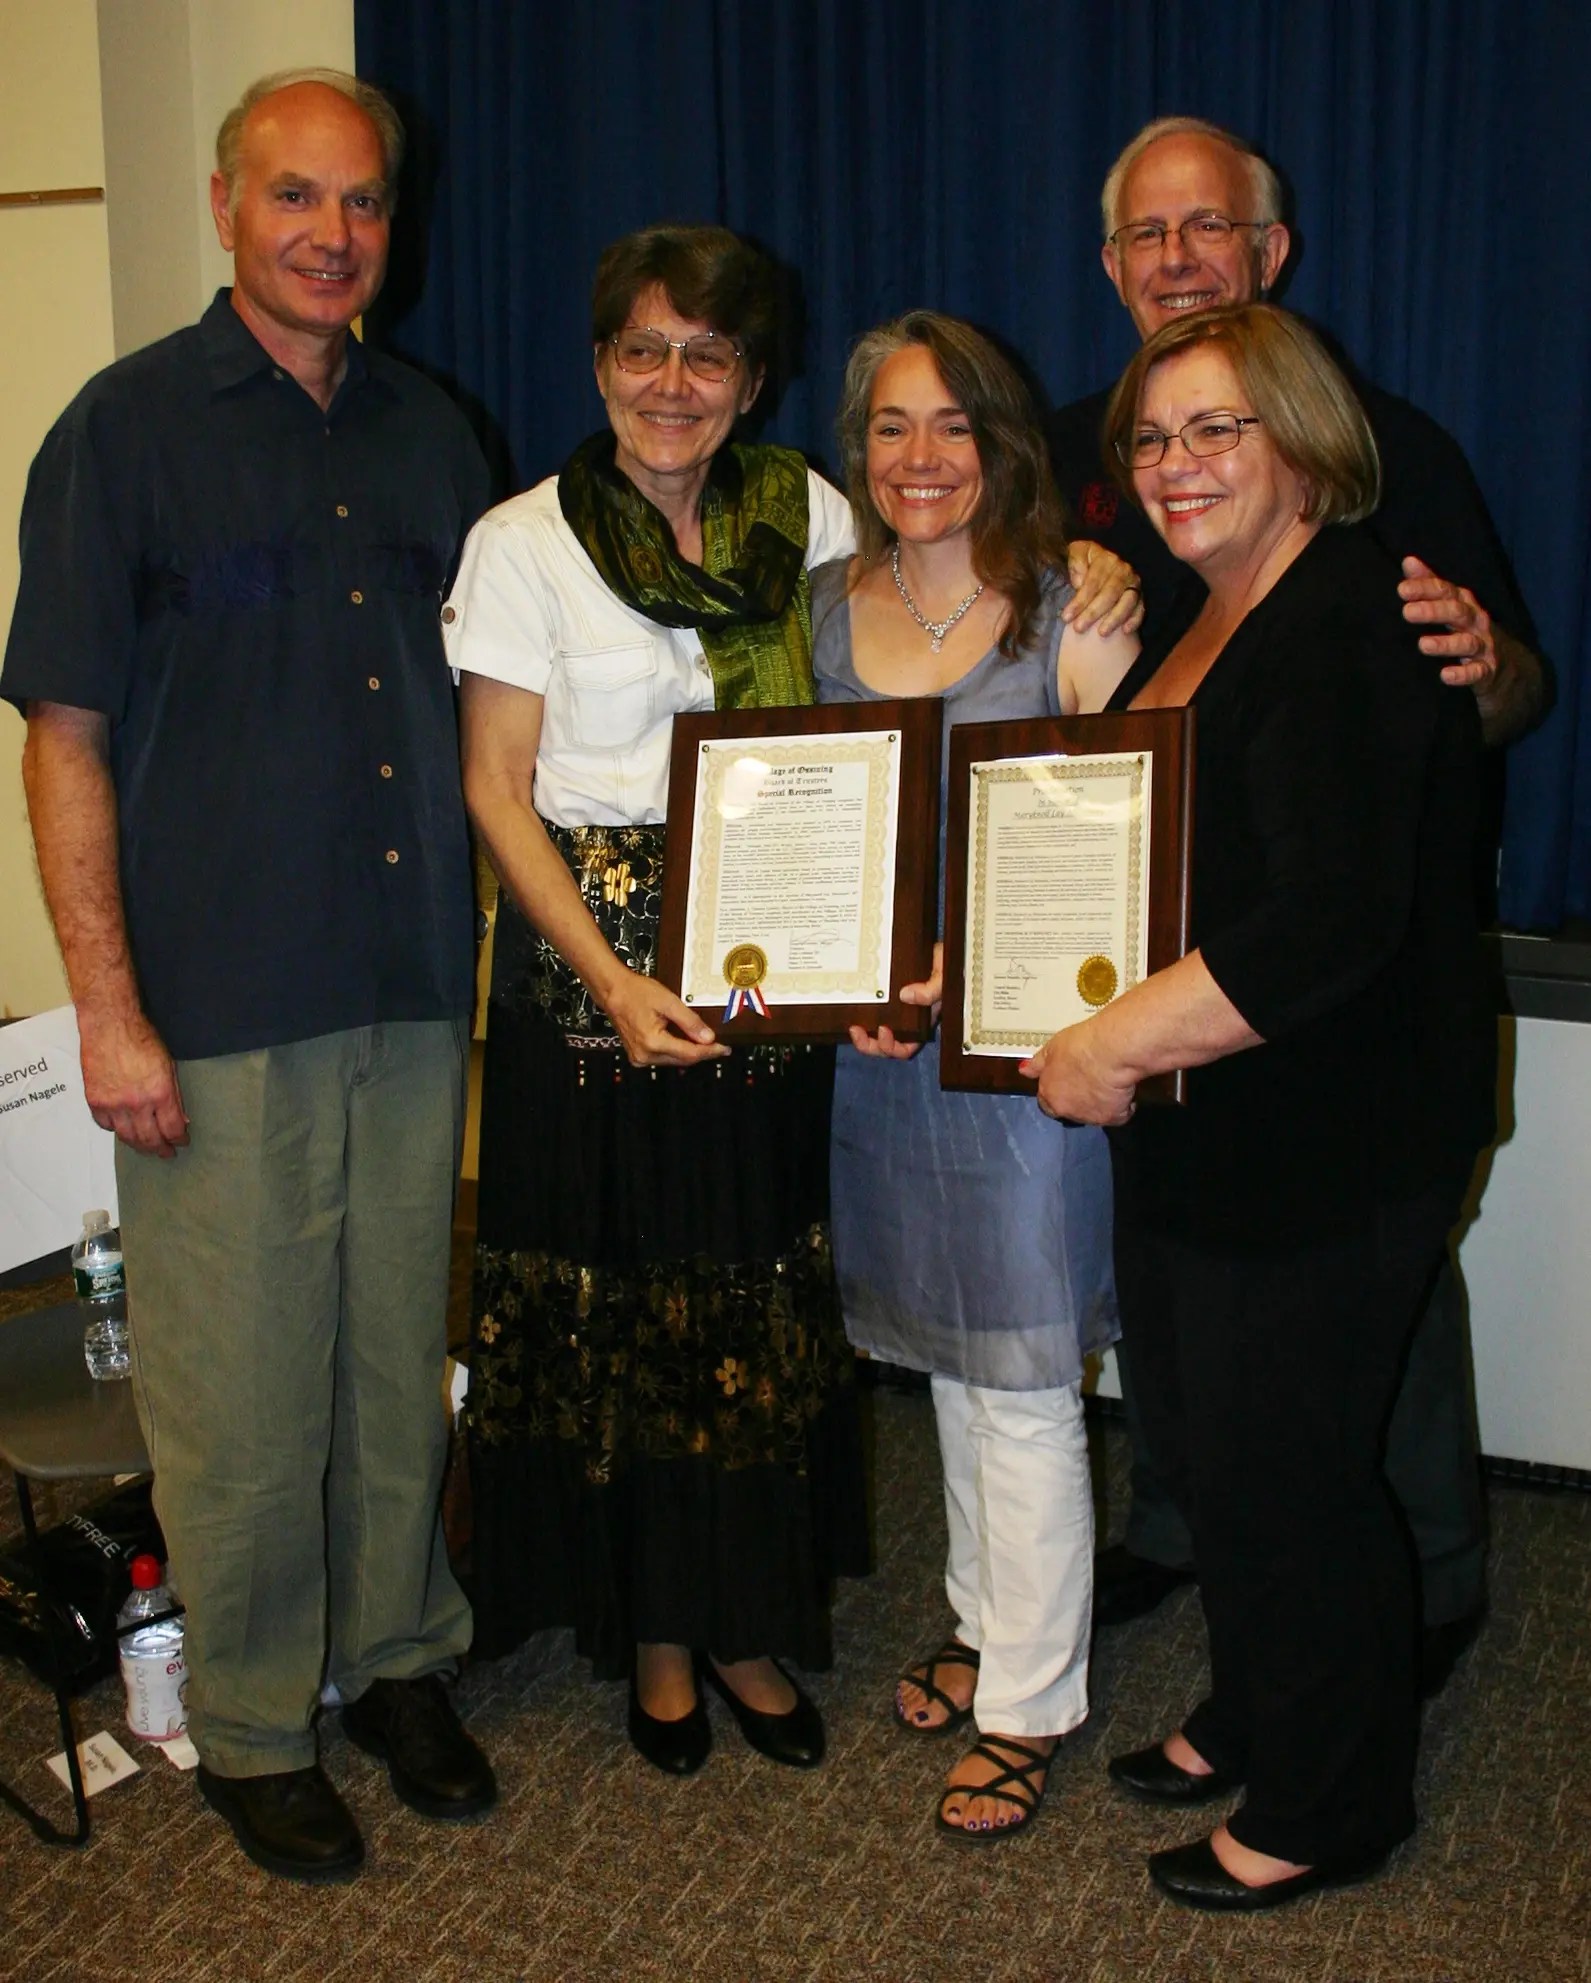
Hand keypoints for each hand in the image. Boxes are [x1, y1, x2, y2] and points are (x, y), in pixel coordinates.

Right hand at [78, 1007, 188, 1157]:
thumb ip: (175, 1096)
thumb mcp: (169, 1066)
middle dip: (160, 1149)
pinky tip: (123, 1129)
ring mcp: (113, 1104)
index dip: (179, 1140)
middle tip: (166, 1153)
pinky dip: (115, 1130)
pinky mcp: (94, 1101)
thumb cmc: (142, 1039)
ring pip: (127, 1137)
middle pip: (150, 1139)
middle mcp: (136, 1103)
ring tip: (147, 1148)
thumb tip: (181, 1120)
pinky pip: (105, 1125)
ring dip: (139, 1146)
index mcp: (160, 1093)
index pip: (172, 1129)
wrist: (110, 1025)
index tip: (182, 1142)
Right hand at [603, 970, 730, 1067]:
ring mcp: (639, 1057)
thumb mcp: (668, 1002)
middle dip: (702, 1053)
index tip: (724, 1049)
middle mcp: (645, 1055)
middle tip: (719, 1046)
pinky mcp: (637, 1055)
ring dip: (689, 1053)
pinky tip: (685, 1043)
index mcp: (653, 1042)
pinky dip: (676, 1051)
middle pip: (683, 1060)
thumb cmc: (636, 992)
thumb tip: (708, 1038)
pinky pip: (663, 1057)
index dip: (710, 1051)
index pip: (690, 1053)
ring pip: (674, 1060)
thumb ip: (690, 1021)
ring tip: (704, 1043)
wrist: (613, 991)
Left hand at [847, 943, 942, 1059]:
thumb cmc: (944, 965)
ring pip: (876, 1036)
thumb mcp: (942, 976)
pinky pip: (872, 1016)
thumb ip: (931, 990)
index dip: (893, 1047)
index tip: (883, 1029)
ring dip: (863, 1038)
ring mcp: (895, 1012)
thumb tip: (906, 995)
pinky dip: (861, 1019)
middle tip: (857, 1031)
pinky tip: (853, 1011)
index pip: (907, 1047)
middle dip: (870, 1045)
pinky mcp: (885, 999)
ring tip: (853, 1027)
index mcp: (922, 1022)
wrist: (937, 949)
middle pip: (886, 1046)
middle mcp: (908, 1021)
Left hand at [1020, 1020, 1136, 1125]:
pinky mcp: (1113, 1117)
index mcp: (1049, 1093)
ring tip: (1108, 1080)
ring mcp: (1090, 1116)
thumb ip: (1038, 1063)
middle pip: (1071, 1109)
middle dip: (1079, 1099)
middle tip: (1091, 1080)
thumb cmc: (1081, 1045)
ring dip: (1100, 1102)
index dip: (1058, 1092)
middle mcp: (1067, 1109)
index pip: (1047, 1102)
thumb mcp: (1052, 1048)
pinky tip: (1125, 1089)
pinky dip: (1124, 1105)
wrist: (1109, 1052)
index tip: (1068, 1083)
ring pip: (1094, 1114)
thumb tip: (1024, 1070)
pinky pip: (1120, 1115)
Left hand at [1064, 541, 1144, 636]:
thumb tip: (1079, 581)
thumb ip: (1076, 561)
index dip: (1080, 600)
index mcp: (1106, 559)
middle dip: (1093, 612)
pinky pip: (1140, 608)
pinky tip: (1126, 631)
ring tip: (1102, 633)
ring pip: (1127, 601)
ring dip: (1115, 618)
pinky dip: (1135, 619)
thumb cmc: (1084, 560)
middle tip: (1078, 628)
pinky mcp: (1140, 595)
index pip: (1092, 582)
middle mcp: (1123, 570)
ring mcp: (1133, 583)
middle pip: (1109, 593)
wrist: (1099, 559)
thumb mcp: (1077, 551)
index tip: (1066, 617)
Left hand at [1398, 555, 1496, 692]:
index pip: (1445, 591)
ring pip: (1467, 643)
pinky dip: (1463, 674)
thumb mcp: (1452, 605)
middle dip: (1433, 611)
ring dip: (1445, 644)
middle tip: (1407, 612)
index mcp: (1464, 604)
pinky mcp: (1487, 671)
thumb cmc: (1469, 629)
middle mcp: (1476, 622)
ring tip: (1423, 644)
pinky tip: (1445, 676)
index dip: (1426, 588)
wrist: (1507, 664)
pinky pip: (1477, 672)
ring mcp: (1484, 646)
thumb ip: (1431, 584)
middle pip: (1457, 612)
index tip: (1402, 589)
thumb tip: (1408, 560)